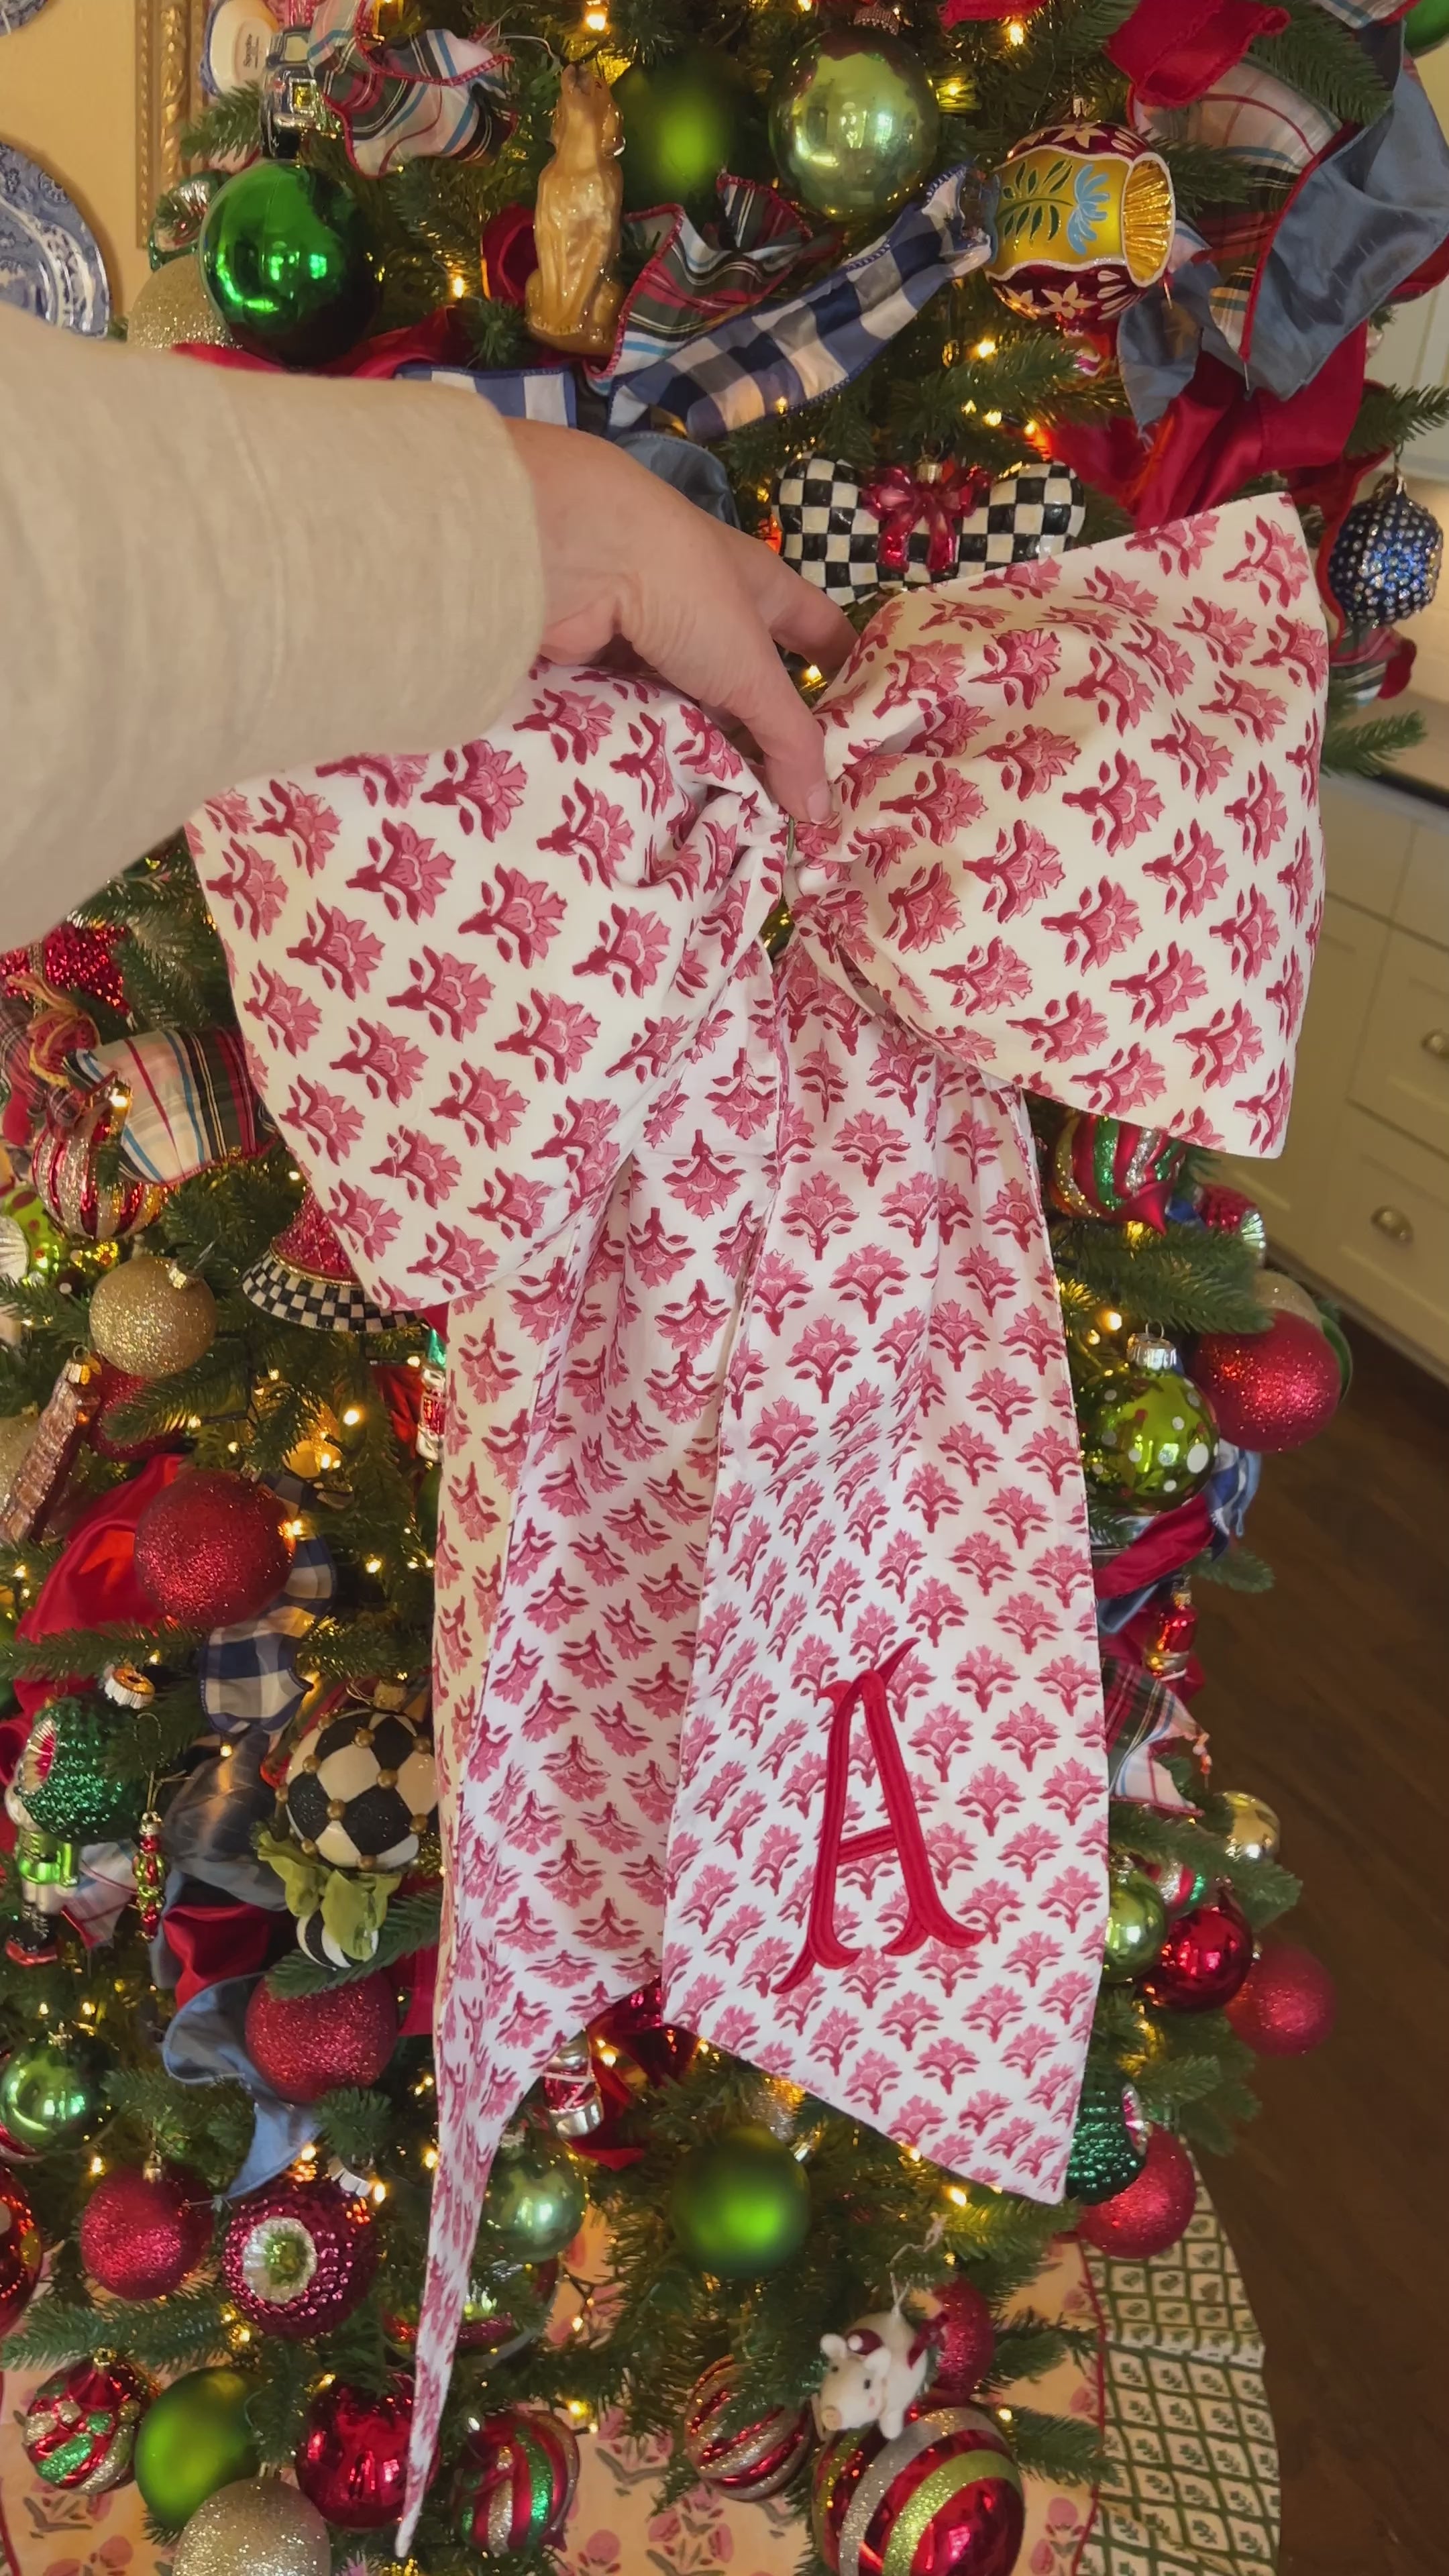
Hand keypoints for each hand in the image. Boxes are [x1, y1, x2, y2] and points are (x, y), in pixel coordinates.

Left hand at [504, 420, 851, 822]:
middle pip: (749, 680)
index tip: (858, 731)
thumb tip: (818, 810)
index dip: (843, 674)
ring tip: (728, 809)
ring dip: (706, 746)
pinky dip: (654, 743)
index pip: (818, 631)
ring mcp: (655, 630)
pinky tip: (668, 788)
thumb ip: (789, 740)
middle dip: (764, 733)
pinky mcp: (605, 657)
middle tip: (786, 800)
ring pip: (693, 700)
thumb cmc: (688, 594)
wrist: (581, 557)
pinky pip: (641, 710)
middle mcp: (710, 605)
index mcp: (761, 588)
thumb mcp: (753, 672)